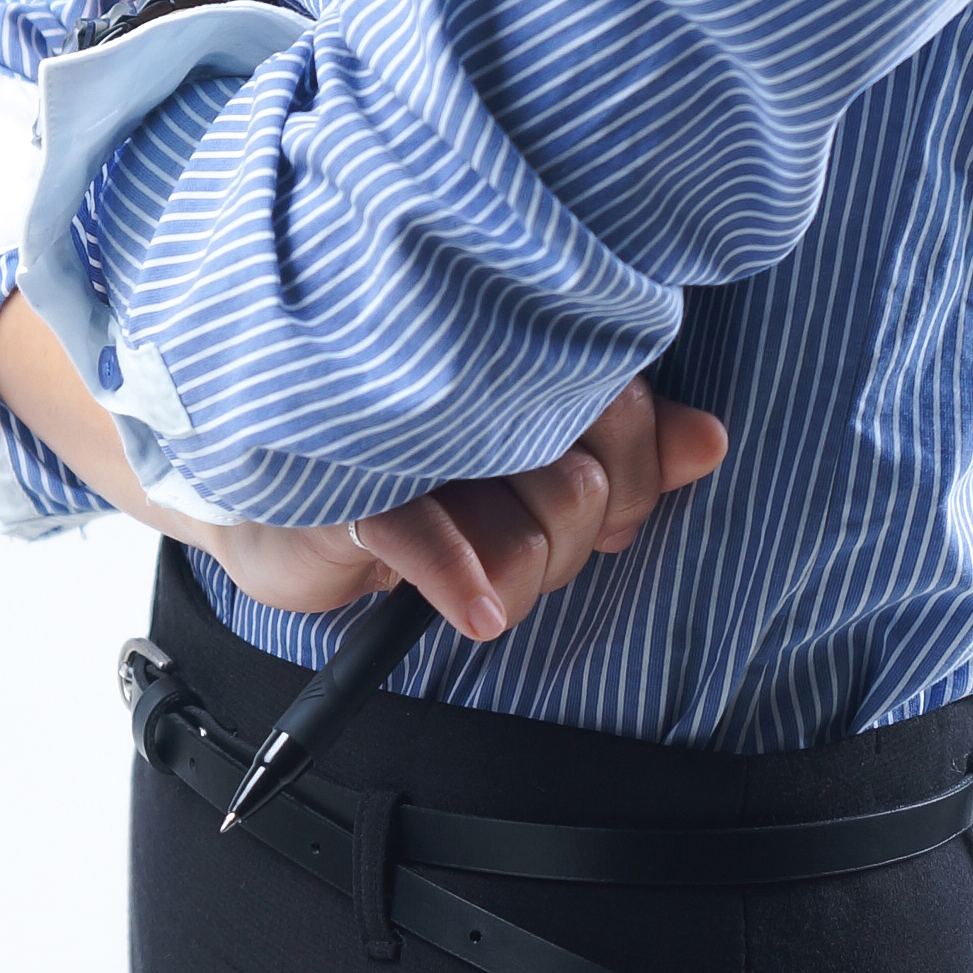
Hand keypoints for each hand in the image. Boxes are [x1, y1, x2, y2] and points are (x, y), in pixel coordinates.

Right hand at [205, 376, 729, 637]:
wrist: (261, 501)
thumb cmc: (407, 478)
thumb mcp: (524, 476)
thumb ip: (624, 455)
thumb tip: (711, 441)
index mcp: (519, 361)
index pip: (630, 412)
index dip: (636, 479)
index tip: (609, 513)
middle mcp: (473, 381)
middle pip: (590, 485)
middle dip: (570, 537)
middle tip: (521, 532)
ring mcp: (414, 429)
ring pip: (540, 531)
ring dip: (513, 574)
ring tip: (468, 558)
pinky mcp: (354, 480)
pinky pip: (437, 544)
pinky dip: (461, 584)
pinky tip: (473, 611)